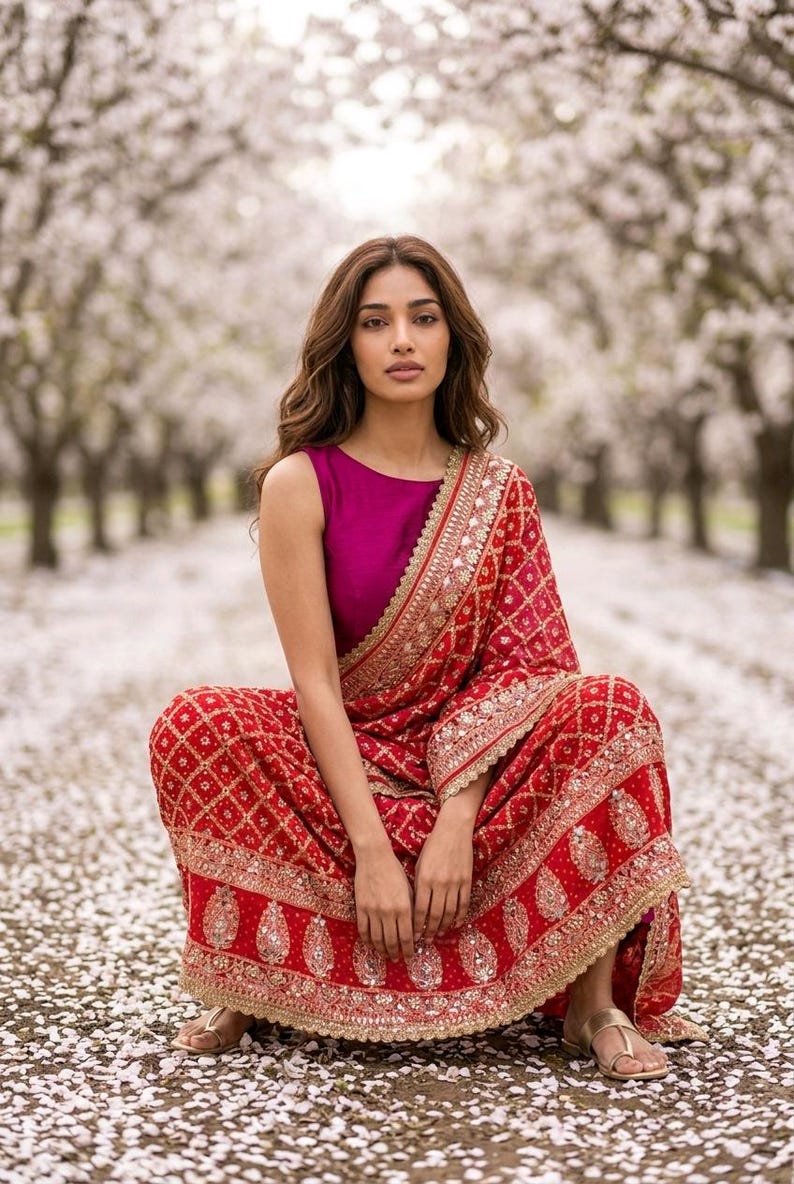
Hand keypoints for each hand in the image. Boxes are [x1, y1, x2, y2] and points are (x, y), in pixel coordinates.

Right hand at [354, 846, 414, 962]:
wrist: (375, 857)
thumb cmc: (395, 871)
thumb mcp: (409, 890)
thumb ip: (412, 910)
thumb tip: (415, 931)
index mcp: (404, 908)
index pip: (407, 937)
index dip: (408, 950)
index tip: (410, 956)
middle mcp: (388, 912)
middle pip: (391, 942)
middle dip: (395, 953)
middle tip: (397, 959)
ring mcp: (373, 911)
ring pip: (377, 939)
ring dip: (382, 950)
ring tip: (386, 955)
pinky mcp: (361, 908)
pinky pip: (363, 930)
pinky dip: (368, 941)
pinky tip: (372, 944)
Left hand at [412, 813, 473, 942]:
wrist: (453, 829)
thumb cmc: (432, 846)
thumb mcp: (420, 864)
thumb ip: (418, 885)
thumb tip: (416, 907)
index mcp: (425, 879)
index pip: (420, 910)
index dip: (417, 925)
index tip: (414, 935)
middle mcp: (440, 884)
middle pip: (435, 915)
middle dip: (430, 930)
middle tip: (427, 940)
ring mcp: (455, 883)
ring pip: (450, 912)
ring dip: (444, 926)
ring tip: (439, 934)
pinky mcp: (467, 881)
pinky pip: (463, 904)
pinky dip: (459, 917)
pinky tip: (455, 924)